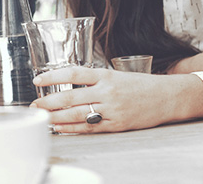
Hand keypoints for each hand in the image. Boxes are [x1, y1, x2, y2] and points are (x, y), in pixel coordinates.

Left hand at [31, 66, 202, 132]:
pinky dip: (73, 129)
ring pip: (77, 114)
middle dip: (48, 103)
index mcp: (105, 75)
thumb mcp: (116, 75)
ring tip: (42, 118)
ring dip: (56, 118)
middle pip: (70, 97)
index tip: (37, 80)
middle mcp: (107, 92)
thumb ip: (93, 80)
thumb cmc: (140, 85)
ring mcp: (112, 109)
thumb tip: (66, 84)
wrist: (168, 97)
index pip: (72, 73)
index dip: (52, 76)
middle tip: (33, 106)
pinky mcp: (117, 124)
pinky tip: (61, 128)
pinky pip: (90, 127)